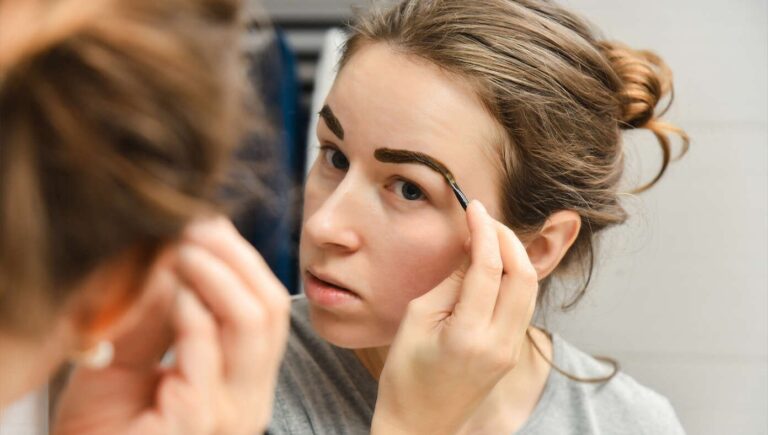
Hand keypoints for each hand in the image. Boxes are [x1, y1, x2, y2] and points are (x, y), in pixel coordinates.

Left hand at [52, 217, 290, 434]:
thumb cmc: (102, 423)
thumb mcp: (130, 352)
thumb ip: (156, 310)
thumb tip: (177, 245)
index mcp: (242, 380)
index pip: (268, 308)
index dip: (242, 260)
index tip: (207, 224)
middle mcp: (248, 398)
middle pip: (270, 309)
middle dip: (235, 257)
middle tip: (196, 227)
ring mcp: (229, 415)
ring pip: (252, 325)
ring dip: (216, 276)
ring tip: (181, 250)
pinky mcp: (198, 427)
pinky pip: (207, 358)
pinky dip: (191, 314)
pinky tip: (170, 292)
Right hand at [371, 201, 538, 434]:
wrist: (420, 425)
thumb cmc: (406, 375)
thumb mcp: (417, 318)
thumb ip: (450, 281)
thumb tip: (471, 246)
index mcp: (469, 336)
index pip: (489, 268)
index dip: (483, 230)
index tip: (473, 207)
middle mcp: (500, 344)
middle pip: (524, 275)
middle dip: (507, 238)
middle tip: (484, 219)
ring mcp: (511, 351)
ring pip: (529, 289)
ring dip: (513, 256)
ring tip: (487, 236)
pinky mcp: (512, 353)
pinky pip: (522, 305)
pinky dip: (512, 278)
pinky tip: (492, 266)